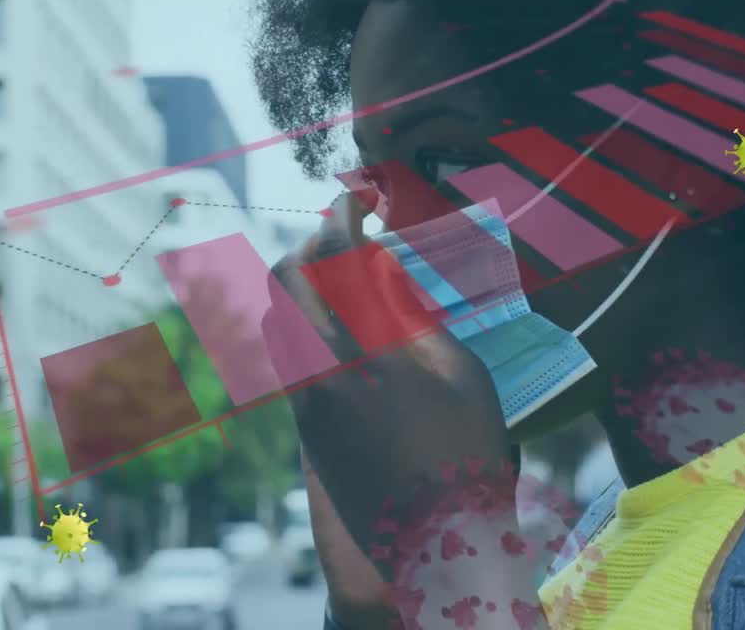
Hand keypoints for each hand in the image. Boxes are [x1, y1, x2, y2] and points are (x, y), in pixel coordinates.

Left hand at [262, 190, 514, 568]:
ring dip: (304, 288)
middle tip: (348, 239)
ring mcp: (304, 400)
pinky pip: (288, 356)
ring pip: (278, 319)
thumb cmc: (466, 453)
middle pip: (285, 281)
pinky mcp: (304, 426)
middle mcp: (318, 369)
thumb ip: (414, 315)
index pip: (330, 258)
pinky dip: (306, 325)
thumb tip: (381, 272)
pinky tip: (345, 329)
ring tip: (347, 283)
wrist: (436, 545)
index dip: (340, 217)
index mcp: (363, 349)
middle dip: (310, 247)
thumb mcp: (461, 372)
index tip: (357, 199)